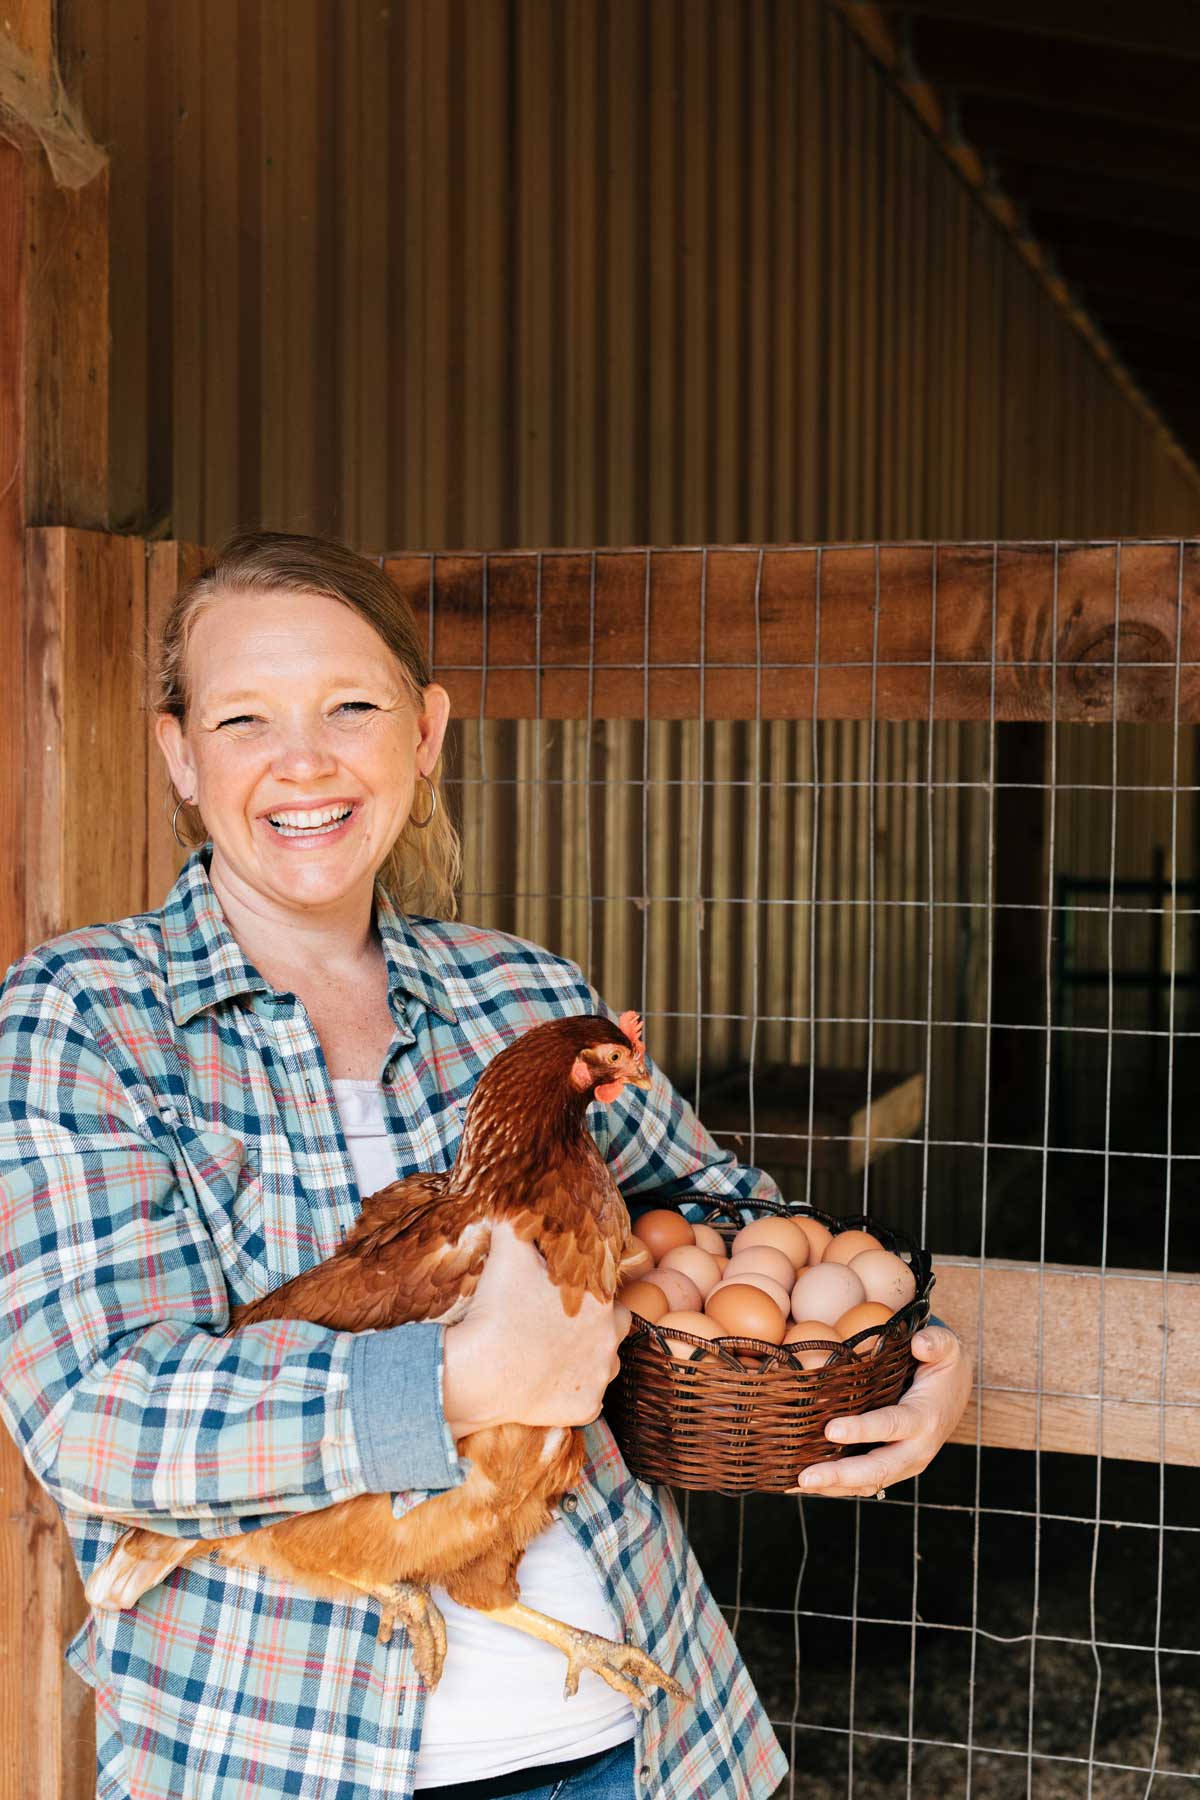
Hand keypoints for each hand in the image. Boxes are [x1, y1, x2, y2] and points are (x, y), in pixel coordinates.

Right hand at [443, 1221, 630, 1437]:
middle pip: (617, 1327)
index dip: (590, 1291)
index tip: (567, 1295)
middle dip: (597, 1322)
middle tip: (563, 1321)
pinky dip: (571, 1391)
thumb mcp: (510, 1248)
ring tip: (554, 1351)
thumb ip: (522, 1220)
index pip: (610, 1292)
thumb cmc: (499, 1308)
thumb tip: (521, 1196)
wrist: (481, 1371)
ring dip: (588, 1356)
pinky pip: (586, 1399)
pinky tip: (547, 1381)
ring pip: (605, 1364)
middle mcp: (611, 1342)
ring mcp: (599, 1379)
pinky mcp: (585, 1410)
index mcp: (602, 1303)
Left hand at [785, 1326, 971, 1498]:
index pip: (892, 1425)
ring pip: (867, 1483)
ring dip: (832, 1486)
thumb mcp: (947, 1348)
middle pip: (878, 1468)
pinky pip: (862, 1483)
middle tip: (806, 1476)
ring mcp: (902, 1464)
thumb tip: (921, 1343)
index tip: (831, 1429)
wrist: (954, 1393)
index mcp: (925, 1419)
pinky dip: (835, 1486)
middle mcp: (916, 1450)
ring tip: (796, 1484)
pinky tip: (803, 1484)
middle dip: (841, 1475)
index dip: (863, 1430)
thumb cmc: (943, 1365)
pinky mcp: (890, 1469)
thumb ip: (937, 1343)